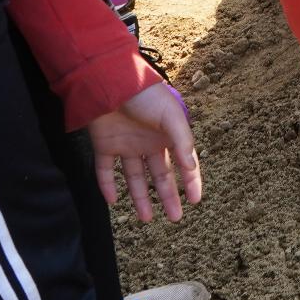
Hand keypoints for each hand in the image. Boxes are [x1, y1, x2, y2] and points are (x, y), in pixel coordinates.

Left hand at [88, 81, 201, 223]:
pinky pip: (105, 170)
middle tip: (175, 218)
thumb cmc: (146, 95)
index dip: (190, 182)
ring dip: (140, 198)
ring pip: (134, 178)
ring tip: (146, 219)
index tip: (195, 201)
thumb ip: (182, 141)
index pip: (182, 164)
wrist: (109, 80)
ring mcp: (126, 146)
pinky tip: (113, 201)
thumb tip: (192, 168)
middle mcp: (148, 144)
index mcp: (167, 136)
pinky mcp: (104, 145)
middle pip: (160, 175)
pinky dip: (107, 186)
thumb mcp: (171, 116)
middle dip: (168, 197)